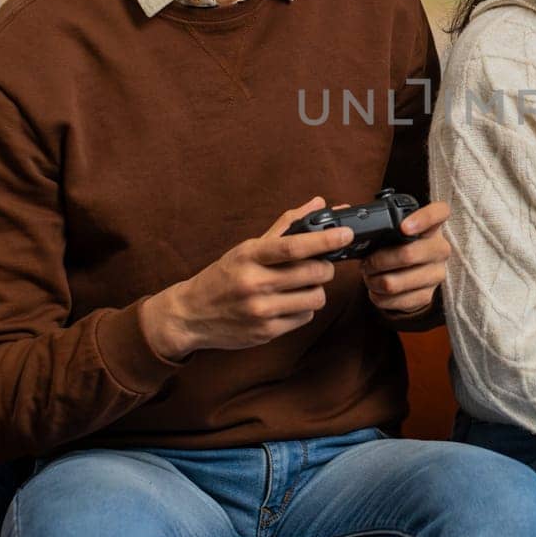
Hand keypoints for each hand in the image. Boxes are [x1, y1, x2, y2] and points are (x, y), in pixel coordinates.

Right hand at [141, 196, 352, 359]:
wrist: (190, 315)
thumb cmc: (223, 276)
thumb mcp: (247, 247)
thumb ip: (285, 226)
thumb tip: (319, 203)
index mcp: (249, 256)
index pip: (293, 246)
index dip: (324, 240)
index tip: (345, 233)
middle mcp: (254, 283)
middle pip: (312, 273)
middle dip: (325, 268)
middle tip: (320, 265)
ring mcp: (260, 310)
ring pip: (314, 298)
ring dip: (316, 290)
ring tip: (302, 286)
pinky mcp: (265, 332)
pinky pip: (304, 317)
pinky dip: (304, 308)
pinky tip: (290, 303)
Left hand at [361, 200, 450, 314]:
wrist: (412, 273)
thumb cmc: (398, 245)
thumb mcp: (392, 229)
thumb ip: (372, 219)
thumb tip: (342, 210)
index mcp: (433, 226)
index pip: (439, 213)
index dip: (423, 219)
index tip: (403, 227)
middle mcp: (440, 249)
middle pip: (408, 254)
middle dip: (378, 260)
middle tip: (366, 262)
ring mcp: (436, 274)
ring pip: (396, 282)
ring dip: (374, 281)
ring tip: (368, 276)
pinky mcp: (427, 296)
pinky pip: (396, 300)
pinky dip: (379, 296)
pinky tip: (376, 289)